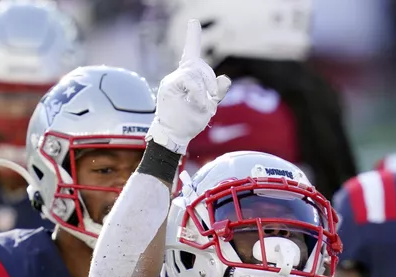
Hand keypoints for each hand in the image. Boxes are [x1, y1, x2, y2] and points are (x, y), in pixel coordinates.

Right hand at [145, 19, 230, 153]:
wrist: (174, 136)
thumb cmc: (189, 122)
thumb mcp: (208, 106)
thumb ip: (217, 92)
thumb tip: (226, 78)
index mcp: (188, 77)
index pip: (191, 52)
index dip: (193, 36)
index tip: (194, 21)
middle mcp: (179, 75)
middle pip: (199, 65)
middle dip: (210, 81)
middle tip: (211, 99)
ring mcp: (173, 79)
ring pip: (195, 72)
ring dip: (204, 91)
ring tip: (202, 106)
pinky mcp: (169, 86)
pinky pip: (190, 81)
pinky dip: (198, 93)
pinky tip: (198, 103)